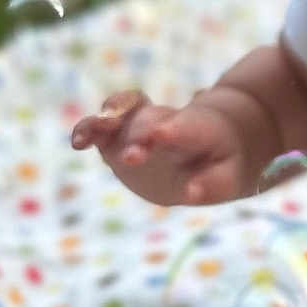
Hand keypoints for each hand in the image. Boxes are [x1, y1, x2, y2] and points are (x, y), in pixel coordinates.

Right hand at [70, 89, 247, 205]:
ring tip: (84, 138)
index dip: (173, 129)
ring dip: (105, 122)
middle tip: (132, 157)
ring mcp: (142, 125)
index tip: (161, 134)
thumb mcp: (228, 177)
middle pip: (150, 121)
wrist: (213, 138)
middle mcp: (168, 122)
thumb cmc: (222, 164)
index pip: (185, 127)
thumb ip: (211, 184)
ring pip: (123, 113)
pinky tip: (78, 143)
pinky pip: (103, 124)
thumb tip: (191, 193)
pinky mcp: (121, 134)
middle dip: (138, 135)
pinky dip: (89, 129)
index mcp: (199, 130)